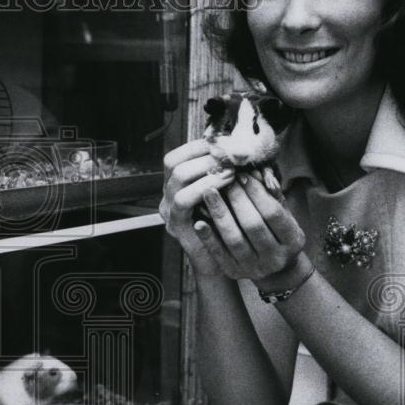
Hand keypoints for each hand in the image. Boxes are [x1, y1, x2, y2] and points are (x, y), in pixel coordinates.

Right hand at [160, 139, 236, 275]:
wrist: (220, 260)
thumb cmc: (226, 224)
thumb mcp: (224, 193)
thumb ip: (223, 172)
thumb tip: (237, 147)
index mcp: (176, 184)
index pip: (177, 155)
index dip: (199, 146)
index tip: (224, 144)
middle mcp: (167, 194)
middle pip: (174, 163)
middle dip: (205, 156)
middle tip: (230, 156)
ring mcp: (168, 210)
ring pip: (177, 178)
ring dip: (206, 170)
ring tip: (230, 170)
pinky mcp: (175, 224)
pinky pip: (183, 201)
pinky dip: (204, 188)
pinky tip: (225, 184)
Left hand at [193, 172, 307, 284]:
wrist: (274, 269)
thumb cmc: (277, 232)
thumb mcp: (283, 214)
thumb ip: (271, 195)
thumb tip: (254, 170)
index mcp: (293, 240)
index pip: (273, 212)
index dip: (256, 192)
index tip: (241, 175)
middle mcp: (276, 257)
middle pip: (253, 225)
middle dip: (237, 199)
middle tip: (222, 180)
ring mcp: (255, 267)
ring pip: (234, 238)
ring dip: (220, 213)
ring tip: (208, 192)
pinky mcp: (234, 272)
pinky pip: (219, 253)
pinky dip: (208, 237)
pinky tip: (198, 221)